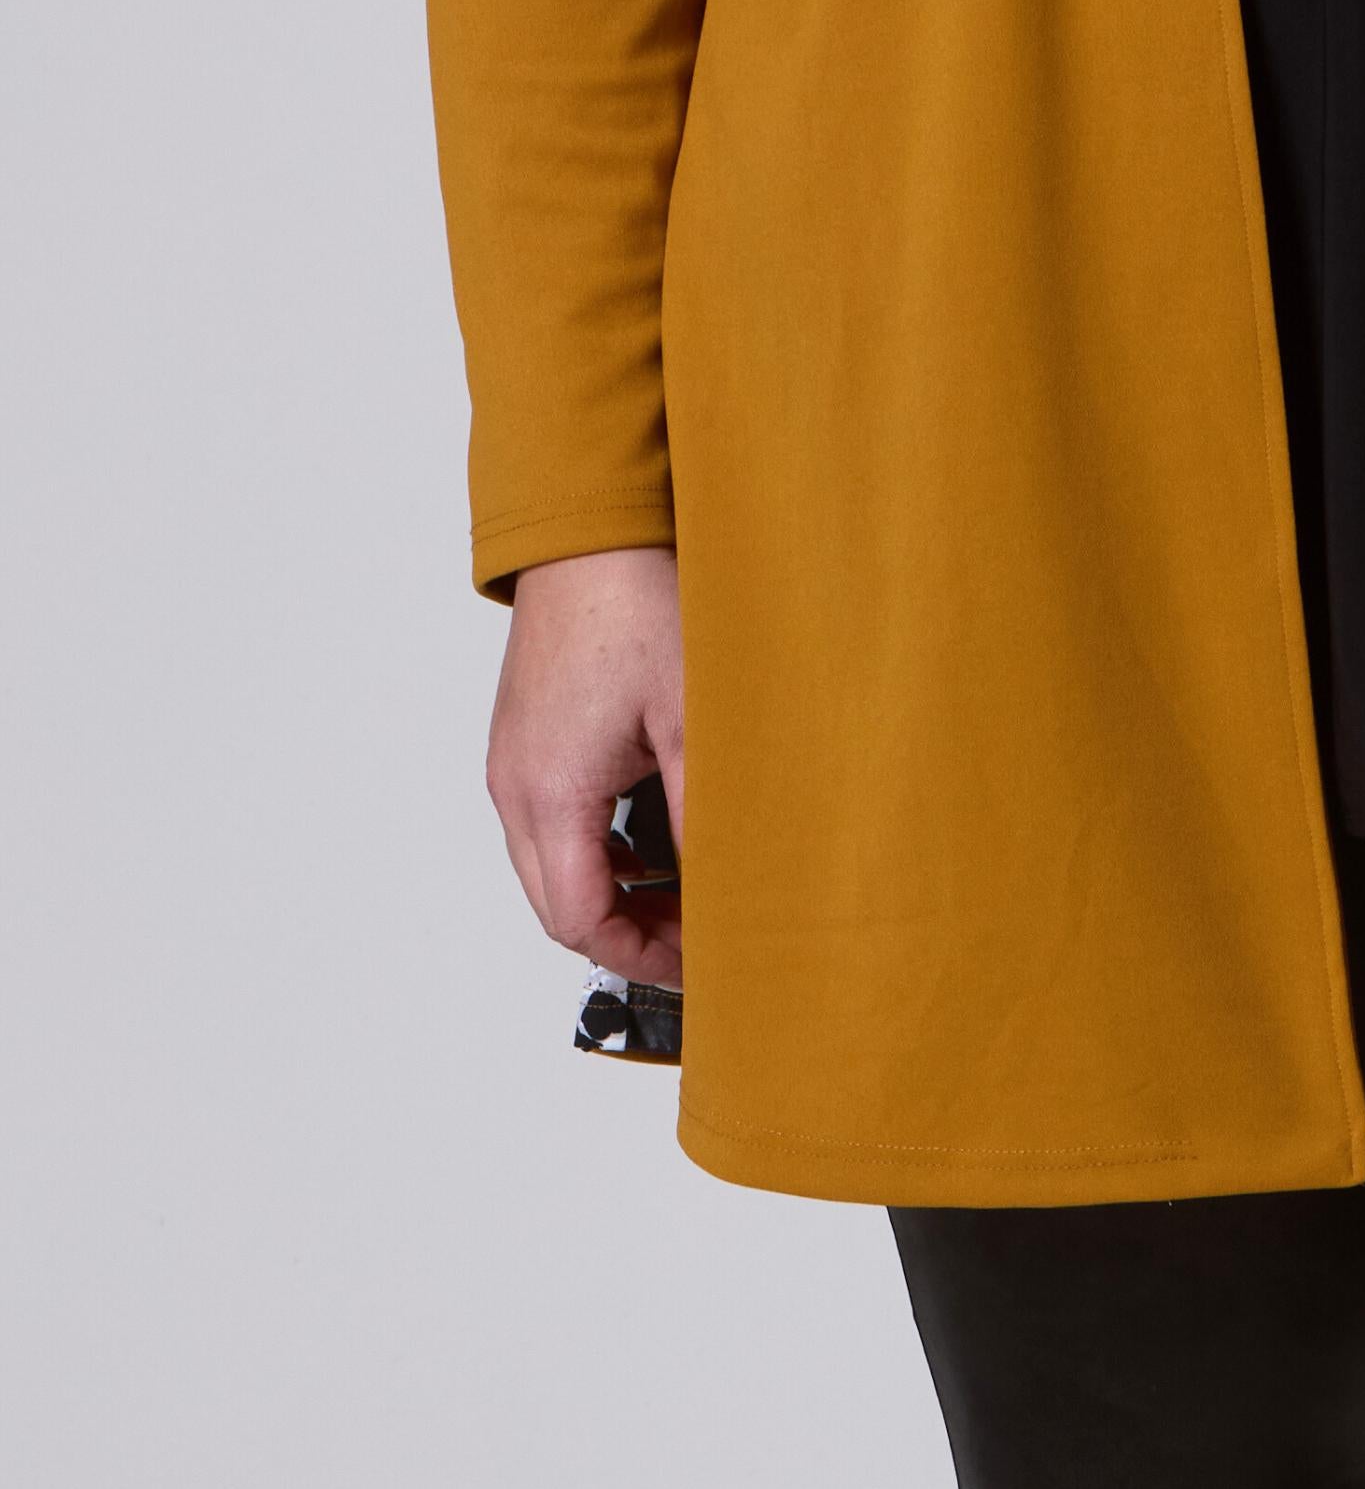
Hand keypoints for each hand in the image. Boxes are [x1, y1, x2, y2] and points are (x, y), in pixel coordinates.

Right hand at [486, 544, 684, 989]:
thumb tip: (726, 888)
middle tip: (699, 930)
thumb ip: (701, 814)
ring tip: (686, 880)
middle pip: (557, 901)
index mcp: (549, 792)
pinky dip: (597, 840)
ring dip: (612, 884)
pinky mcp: (526, 731)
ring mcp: (514, 756)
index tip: (698, 960)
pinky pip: (552, 815)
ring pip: (551, 860)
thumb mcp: (690, 718)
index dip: (640, 955)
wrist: (589, 527)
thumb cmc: (635, 602)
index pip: (579, 920)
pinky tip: (654, 821)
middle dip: (628, 929)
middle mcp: (515, 783)